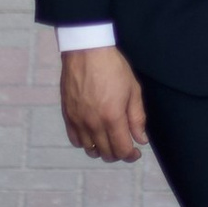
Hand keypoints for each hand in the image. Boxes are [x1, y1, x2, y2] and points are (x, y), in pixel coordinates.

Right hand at [60, 44, 146, 161]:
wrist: (86, 51)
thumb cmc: (113, 67)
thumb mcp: (133, 90)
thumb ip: (137, 118)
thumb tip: (140, 140)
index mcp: (112, 117)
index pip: (122, 150)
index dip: (130, 155)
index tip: (135, 152)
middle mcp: (93, 123)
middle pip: (106, 153)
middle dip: (118, 154)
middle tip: (125, 145)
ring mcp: (78, 120)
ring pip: (90, 150)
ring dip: (102, 150)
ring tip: (109, 140)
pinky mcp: (67, 115)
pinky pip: (75, 140)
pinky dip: (85, 143)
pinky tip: (93, 135)